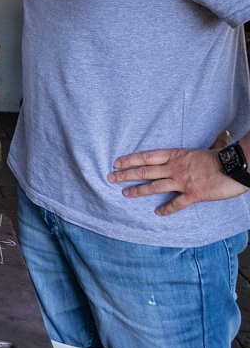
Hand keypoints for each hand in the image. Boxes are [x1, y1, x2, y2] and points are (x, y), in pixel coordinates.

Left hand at [108, 131, 245, 215]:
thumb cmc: (223, 157)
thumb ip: (208, 145)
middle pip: (145, 171)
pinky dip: (167, 209)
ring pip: (155, 186)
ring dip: (138, 190)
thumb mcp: (211, 147)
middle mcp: (175, 168)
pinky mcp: (192, 194)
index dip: (130, 159)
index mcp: (176, 155)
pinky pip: (176, 203)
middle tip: (111, 177)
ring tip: (125, 193)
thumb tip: (223, 135)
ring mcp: (182, 181)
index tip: (117, 162)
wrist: (235, 167)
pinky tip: (158, 212)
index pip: (147, 156)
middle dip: (126, 174)